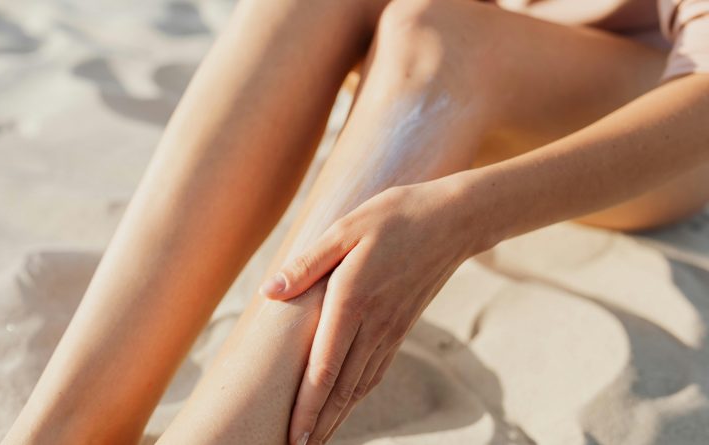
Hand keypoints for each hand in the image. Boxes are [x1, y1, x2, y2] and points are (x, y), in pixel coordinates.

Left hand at [259, 178, 485, 444]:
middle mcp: (373, 323)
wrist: (454, 221)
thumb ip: (307, 263)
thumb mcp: (346, 228)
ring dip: (337, 416)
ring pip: (359, 386)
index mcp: (352, 299)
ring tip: (316, 438)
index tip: (292, 436)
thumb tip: (269, 291)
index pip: (324, 368)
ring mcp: (391, 329)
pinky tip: (348, 404)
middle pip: (341, 388)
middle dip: (317, 423)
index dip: (306, 407)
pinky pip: (376, 370)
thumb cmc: (395, 217)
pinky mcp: (402, 327)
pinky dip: (358, 395)